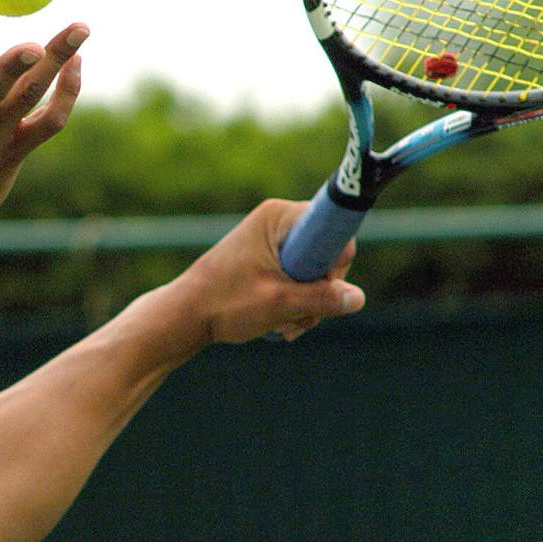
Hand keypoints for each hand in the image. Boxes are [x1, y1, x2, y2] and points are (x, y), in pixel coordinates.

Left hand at [172, 199, 365, 343]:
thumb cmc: (225, 302)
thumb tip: (357, 298)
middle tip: (301, 316)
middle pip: (327, 256)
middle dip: (320, 293)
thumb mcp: (278, 302)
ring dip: (307, 305)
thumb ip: (320, 299)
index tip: (320, 287)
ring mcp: (272, 242)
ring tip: (284, 325)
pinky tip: (280, 323)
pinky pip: (297, 280)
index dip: (335, 264)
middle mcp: (277, 222)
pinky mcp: (267, 261)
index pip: (333, 231)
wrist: (185, 315)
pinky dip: (294, 304)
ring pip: (314, 274)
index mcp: (278, 216)